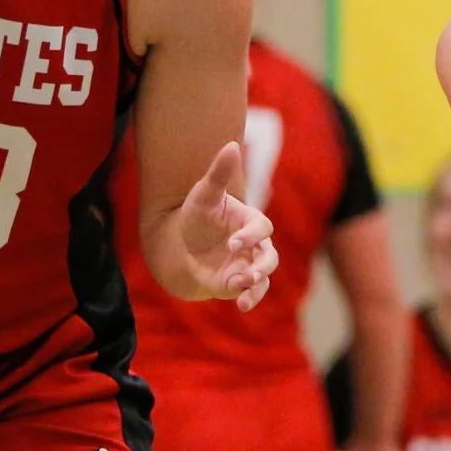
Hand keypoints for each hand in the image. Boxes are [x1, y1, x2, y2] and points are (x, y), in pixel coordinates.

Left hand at [176, 141, 278, 310]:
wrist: (180, 244)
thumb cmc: (196, 216)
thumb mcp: (204, 194)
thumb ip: (219, 173)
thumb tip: (231, 144)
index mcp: (250, 221)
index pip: (262, 228)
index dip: (251, 236)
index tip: (231, 244)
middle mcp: (254, 245)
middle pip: (270, 255)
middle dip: (260, 264)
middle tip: (244, 273)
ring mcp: (248, 265)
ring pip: (264, 275)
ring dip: (257, 283)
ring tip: (241, 287)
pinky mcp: (239, 283)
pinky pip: (253, 291)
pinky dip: (250, 298)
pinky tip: (241, 306)